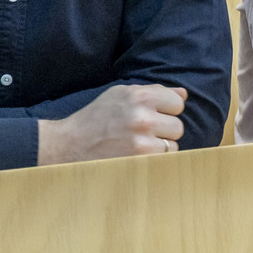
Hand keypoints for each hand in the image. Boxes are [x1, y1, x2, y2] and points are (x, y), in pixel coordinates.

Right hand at [39, 84, 186, 164]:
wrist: (69, 144)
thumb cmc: (97, 117)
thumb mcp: (121, 94)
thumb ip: (155, 91)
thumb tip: (183, 94)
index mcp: (140, 96)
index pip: (178, 103)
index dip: (167, 110)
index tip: (155, 114)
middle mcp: (143, 117)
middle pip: (178, 126)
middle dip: (164, 130)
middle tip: (145, 132)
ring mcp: (141, 141)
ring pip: (173, 145)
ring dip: (160, 146)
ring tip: (139, 144)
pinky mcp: (137, 161)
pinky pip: (163, 160)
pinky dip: (154, 159)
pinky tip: (138, 155)